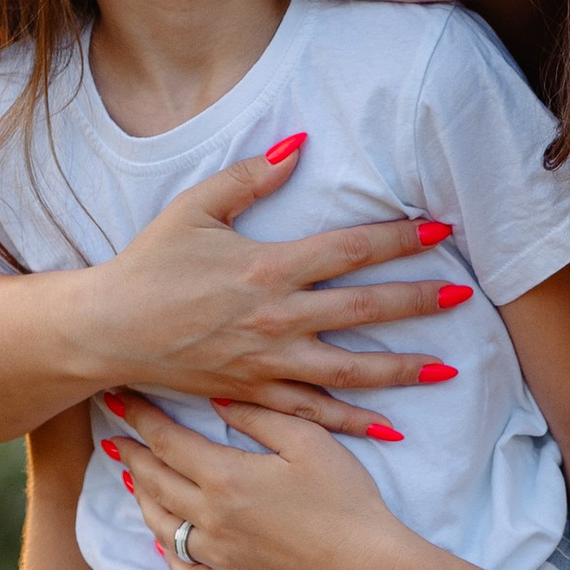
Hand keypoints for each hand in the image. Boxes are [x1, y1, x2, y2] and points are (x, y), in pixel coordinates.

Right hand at [86, 144, 466, 437]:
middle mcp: (276, 318)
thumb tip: (299, 142)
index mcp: (267, 268)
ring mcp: (267, 363)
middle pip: (363, 310)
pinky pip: (313, 413)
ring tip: (446, 368)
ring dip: (401, 368)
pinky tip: (389, 426)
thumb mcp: (194, 208)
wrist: (107, 330)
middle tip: (463, 296)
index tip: (440, 231)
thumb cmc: (148, 264)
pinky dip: (352, 422)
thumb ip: (249, 176)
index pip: (349, 250)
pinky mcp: (254, 394)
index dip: (399, 239)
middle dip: (417, 302)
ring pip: (349, 370)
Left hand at [107, 393, 408, 569]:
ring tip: (136, 482)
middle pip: (154, 482)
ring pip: (161, 527)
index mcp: (225, 477)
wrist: (366, 568)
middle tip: (115, 439)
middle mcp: (210, 518)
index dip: (140, 418)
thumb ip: (259, 416)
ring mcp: (218, 556)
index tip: (119, 401)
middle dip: (132, 456)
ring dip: (143, 500)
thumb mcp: (309, 441)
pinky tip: (164, 544)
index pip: (167, 441)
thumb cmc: (345, 499)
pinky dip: (168, 556)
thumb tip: (217, 400)